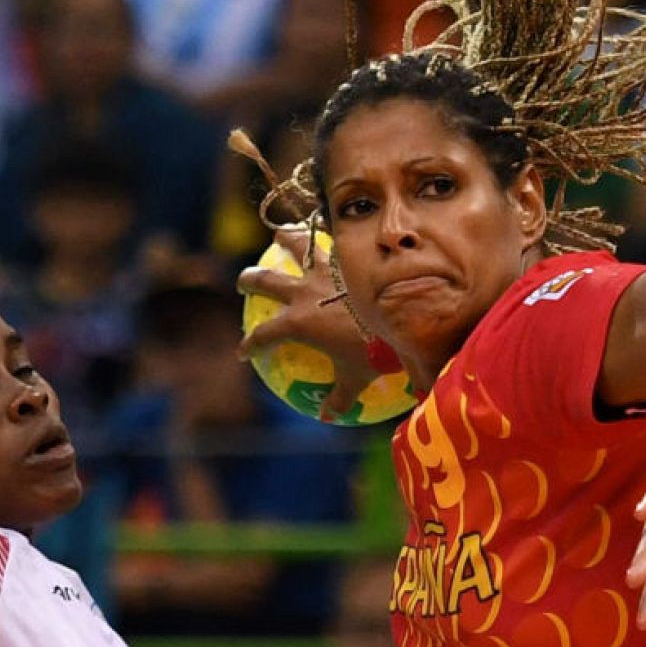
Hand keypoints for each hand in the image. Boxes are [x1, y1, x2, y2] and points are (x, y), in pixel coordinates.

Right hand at [237, 228, 374, 419]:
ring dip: (285, 239)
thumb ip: (339, 399)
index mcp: (298, 324)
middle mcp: (303, 293)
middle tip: (244, 282)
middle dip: (250, 281)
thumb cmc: (376, 352)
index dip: (249, 344)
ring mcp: (324, 271)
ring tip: (279, 235)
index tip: (243, 352)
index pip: (263, 335)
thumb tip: (328, 418)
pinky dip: (327, 234)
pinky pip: (332, 241)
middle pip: (266, 282)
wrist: (402, 317)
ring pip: (296, 247)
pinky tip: (331, 229)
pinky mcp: (346, 257)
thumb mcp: (356, 380)